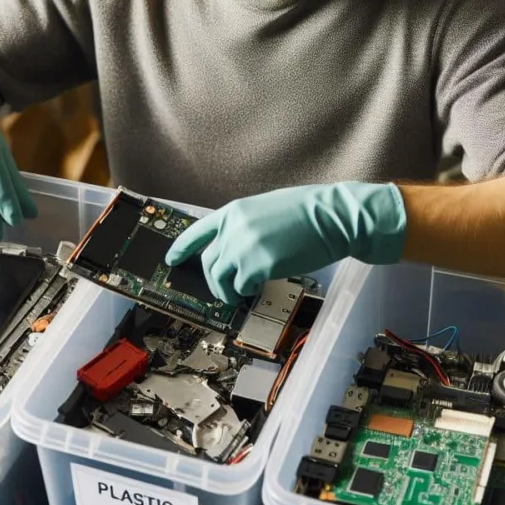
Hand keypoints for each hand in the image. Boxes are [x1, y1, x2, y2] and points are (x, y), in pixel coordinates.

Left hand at [165, 182, 405, 304]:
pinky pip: (242, 287)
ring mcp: (243, 247)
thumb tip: (236, 248)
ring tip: (241, 295)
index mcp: (234, 211)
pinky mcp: (257, 265)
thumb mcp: (266, 209)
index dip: (181, 248)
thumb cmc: (309, 212)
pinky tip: (260, 286)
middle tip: (225, 291)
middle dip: (213, 282)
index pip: (196, 232)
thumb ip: (246, 226)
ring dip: (228, 291)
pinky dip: (247, 291)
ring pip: (220, 279)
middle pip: (208, 262)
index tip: (171, 260)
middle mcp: (233, 228)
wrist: (333, 216)